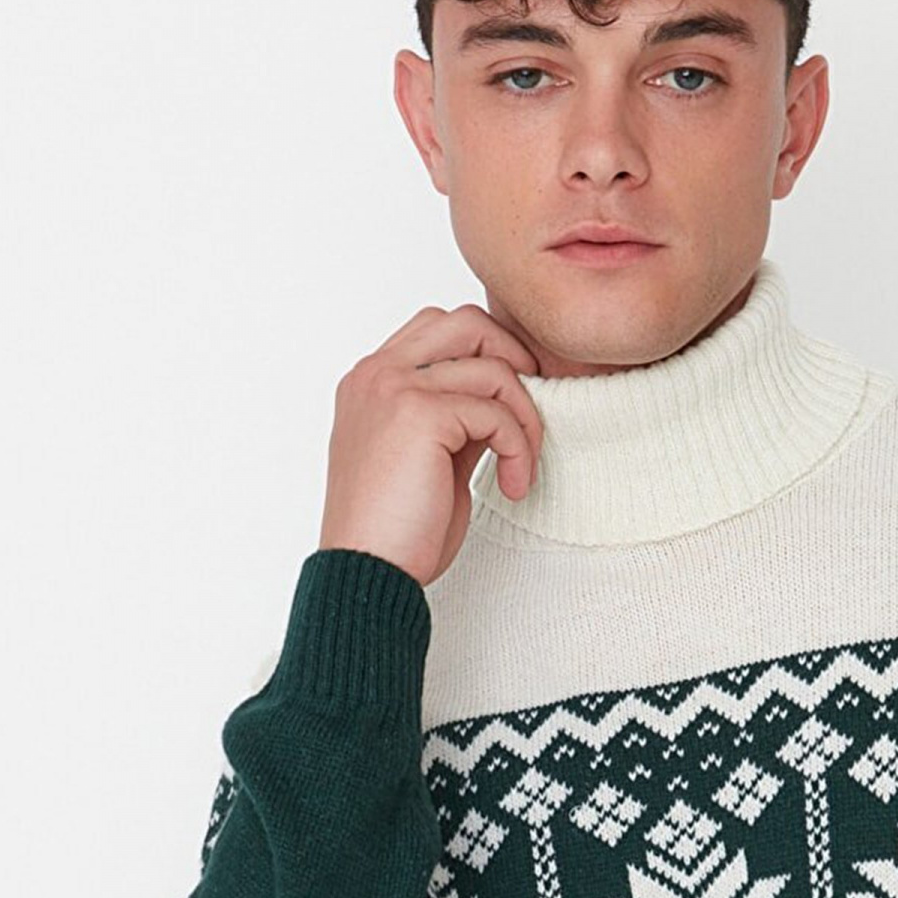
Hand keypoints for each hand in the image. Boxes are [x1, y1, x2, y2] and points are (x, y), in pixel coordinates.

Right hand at [319, 299, 544, 584]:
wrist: (369, 574)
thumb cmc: (396, 533)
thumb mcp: (430, 460)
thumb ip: (457, 420)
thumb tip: (504, 403)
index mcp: (372, 382)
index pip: (440, 329)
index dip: (489, 356)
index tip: (511, 406)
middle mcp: (376, 374)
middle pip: (466, 323)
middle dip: (514, 362)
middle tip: (528, 417)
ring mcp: (394, 388)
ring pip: (491, 365)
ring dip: (524, 418)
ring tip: (520, 467)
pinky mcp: (419, 413)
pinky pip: (495, 411)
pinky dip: (517, 448)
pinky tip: (512, 486)